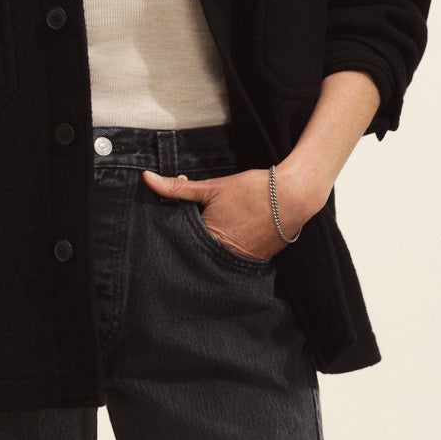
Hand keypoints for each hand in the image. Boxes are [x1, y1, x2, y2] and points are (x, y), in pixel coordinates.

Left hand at [141, 159, 325, 258]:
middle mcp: (225, 256)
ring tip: (227, 227)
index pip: (184, 242)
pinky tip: (240, 234)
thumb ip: (177, 188)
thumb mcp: (212, 186)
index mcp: (209, 240)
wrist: (294, 195)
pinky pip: (239, 259)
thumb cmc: (253, 189)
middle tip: (210, 221)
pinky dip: (236, 248)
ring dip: (217, 246)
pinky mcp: (259, 261)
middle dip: (197, 241)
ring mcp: (243, 261)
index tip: (187, 219)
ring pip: (220, 257)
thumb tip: (146, 178)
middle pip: (201, 252)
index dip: (181, 230)